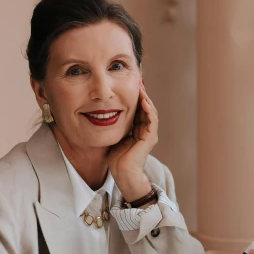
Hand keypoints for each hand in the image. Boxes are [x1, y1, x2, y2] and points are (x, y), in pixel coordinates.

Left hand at [108, 82, 157, 201]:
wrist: (122, 173)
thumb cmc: (116, 157)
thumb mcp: (113, 135)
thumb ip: (113, 124)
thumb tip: (102, 111)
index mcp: (137, 129)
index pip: (137, 108)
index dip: (134, 96)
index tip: (128, 84)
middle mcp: (145, 130)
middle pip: (145, 107)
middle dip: (141, 93)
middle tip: (136, 80)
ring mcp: (149, 134)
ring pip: (150, 111)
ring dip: (146, 98)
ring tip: (140, 87)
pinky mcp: (150, 138)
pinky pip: (152, 120)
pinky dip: (148, 109)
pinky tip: (143, 100)